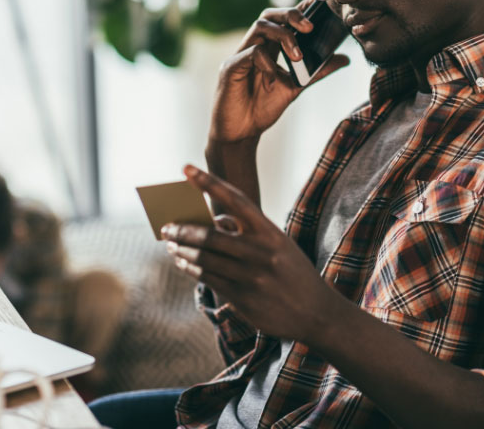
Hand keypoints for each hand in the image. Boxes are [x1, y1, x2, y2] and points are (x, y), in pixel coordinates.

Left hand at [162, 164, 342, 342]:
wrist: (317, 314)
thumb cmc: (292, 273)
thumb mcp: (278, 245)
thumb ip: (248, 231)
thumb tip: (213, 222)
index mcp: (270, 232)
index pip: (235, 199)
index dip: (209, 182)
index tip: (186, 168)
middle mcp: (260, 252)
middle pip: (210, 235)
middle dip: (182, 229)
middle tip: (166, 226)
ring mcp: (251, 277)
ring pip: (204, 258)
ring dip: (182, 249)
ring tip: (171, 244)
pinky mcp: (242, 298)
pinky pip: (207, 278)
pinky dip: (190, 268)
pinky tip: (182, 262)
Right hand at [209, 3, 348, 144]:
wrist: (241, 133)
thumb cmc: (262, 108)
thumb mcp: (296, 87)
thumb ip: (317, 71)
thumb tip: (344, 58)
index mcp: (268, 48)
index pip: (282, 19)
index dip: (299, 11)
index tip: (319, 10)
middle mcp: (253, 46)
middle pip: (269, 15)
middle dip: (291, 15)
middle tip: (310, 28)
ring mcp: (241, 55)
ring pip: (259, 26)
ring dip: (283, 36)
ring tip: (297, 56)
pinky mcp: (230, 67)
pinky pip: (251, 53)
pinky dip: (267, 62)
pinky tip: (273, 79)